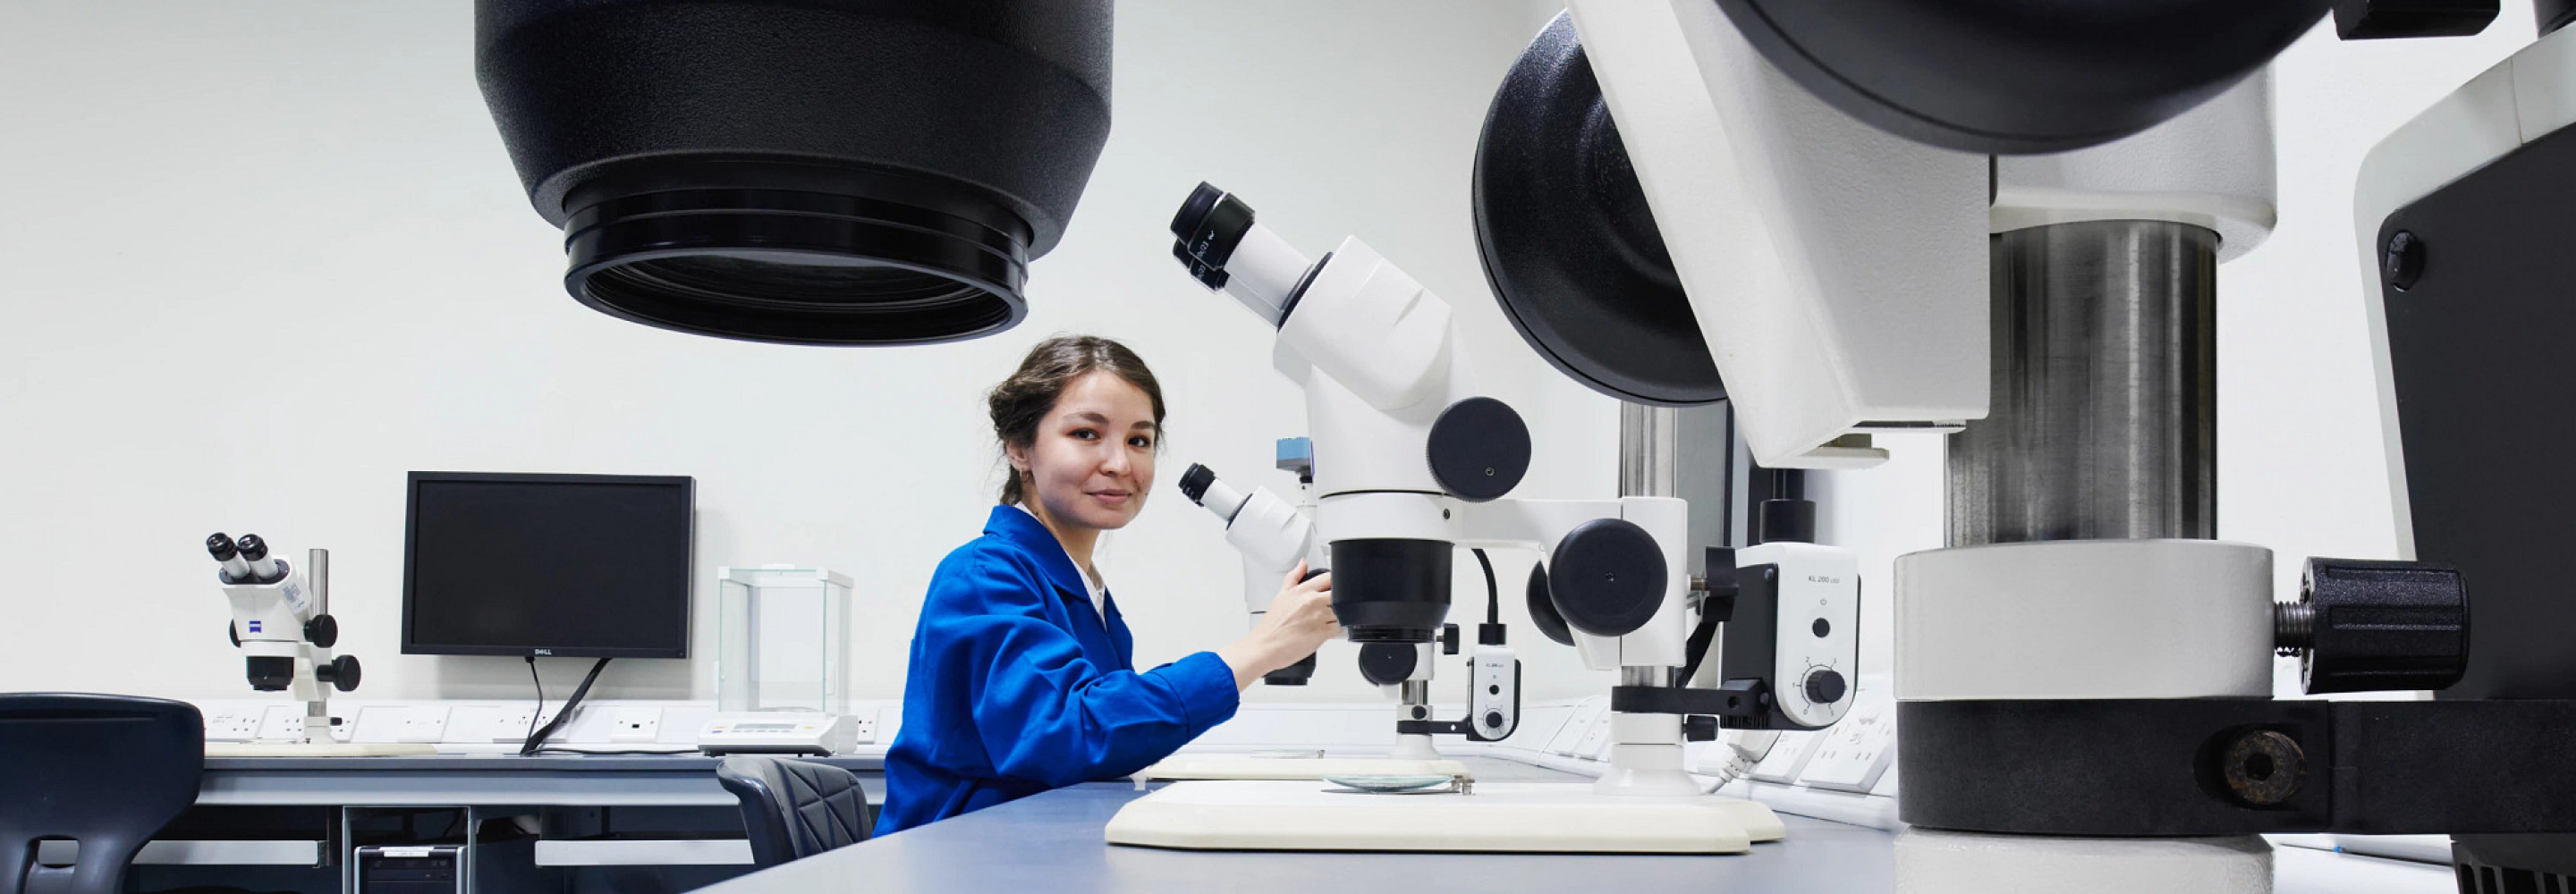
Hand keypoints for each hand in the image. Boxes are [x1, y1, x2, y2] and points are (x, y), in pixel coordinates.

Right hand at [1218, 562, 1337, 688]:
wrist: (1265, 646)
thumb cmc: (1272, 626)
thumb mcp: (1281, 595)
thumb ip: (1293, 577)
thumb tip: (1303, 563)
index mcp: (1303, 590)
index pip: (1329, 577)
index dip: (1335, 582)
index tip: (1332, 588)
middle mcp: (1312, 601)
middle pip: (1340, 593)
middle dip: (1338, 599)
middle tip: (1330, 606)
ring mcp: (1318, 617)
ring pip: (1342, 611)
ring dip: (1339, 615)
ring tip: (1327, 620)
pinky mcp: (1322, 633)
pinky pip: (1340, 628)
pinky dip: (1337, 629)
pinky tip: (1327, 630)